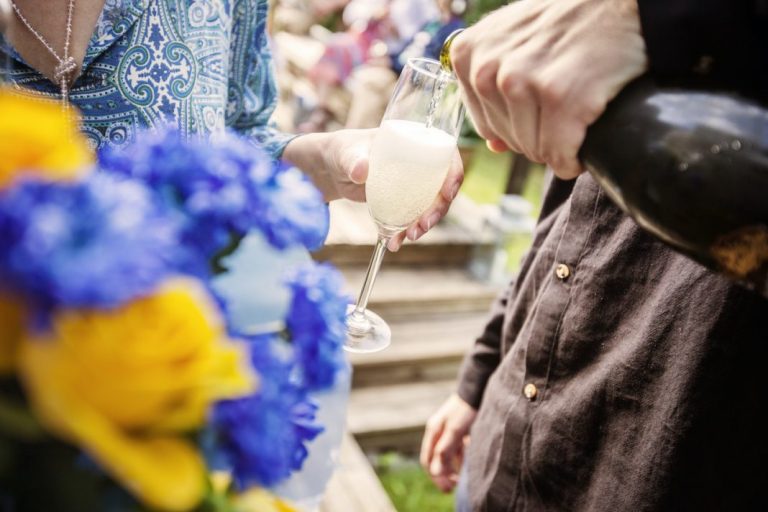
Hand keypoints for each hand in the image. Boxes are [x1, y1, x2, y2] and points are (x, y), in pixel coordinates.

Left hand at [284, 129, 463, 251]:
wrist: (330, 170)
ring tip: (409, 237)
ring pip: (430, 206)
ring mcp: (413, 184)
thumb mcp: (346, 153)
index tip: (447, 194)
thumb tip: (361, 171)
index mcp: (414, 142)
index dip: (453, 175)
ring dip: (424, 224)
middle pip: (442, 187)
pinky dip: (405, 231)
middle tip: (421, 226)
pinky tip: (394, 242)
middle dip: (438, 209)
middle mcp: (420, 163)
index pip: (446, 156)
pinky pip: (412, 217)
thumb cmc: (340, 151)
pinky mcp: (402, 201)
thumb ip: (353, 160)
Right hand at [420, 394, 476, 491]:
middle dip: (443, 474)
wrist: (478, 389)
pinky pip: (456, 448)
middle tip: (454, 487)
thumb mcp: (455, 430)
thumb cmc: (465, 409)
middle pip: (436, 459)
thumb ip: (445, 450)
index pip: (428, 460)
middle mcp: (438, 432)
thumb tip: (436, 472)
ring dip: (452, 467)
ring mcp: (448, 430)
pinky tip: (468, 463)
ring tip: (461, 479)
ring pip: (447, 454)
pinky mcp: (459, 429)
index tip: (447, 487)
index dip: (435, 476)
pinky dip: (460, 458)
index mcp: (433, 431)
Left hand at [450, 0, 647, 178]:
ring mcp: (521, 82)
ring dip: (559, 148)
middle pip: (510, 140)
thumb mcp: (516, 41)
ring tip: (578, 116)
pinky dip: (574, 160)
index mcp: (468, 54)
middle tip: (566, 110)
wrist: (625, 4)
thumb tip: (493, 146)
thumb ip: (494, 87)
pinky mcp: (559, 97)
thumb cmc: (570, 23)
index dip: (519, 126)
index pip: (487, 126)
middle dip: (540, 137)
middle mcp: (488, 68)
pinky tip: (584, 146)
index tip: (543, 108)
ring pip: (534, 150)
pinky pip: (560, 155)